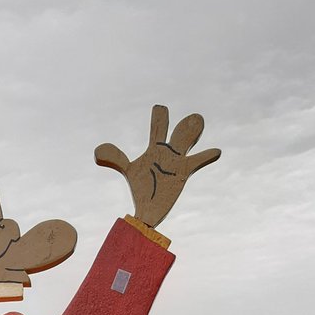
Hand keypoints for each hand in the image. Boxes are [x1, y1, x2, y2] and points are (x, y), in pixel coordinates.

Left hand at [95, 105, 220, 228]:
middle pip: (175, 133)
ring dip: (192, 133)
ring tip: (198, 120)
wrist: (147, 208)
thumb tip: (97, 152)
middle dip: (180, 123)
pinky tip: (217, 151)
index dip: (159, 117)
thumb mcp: (128, 169)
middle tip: (190, 113)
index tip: (160, 107)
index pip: (157, 128)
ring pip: (187, 143)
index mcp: (154, 149)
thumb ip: (115, 158)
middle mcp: (168, 152)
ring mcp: (177, 161)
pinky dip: (206, 156)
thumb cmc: (140, 189)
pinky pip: (197, 162)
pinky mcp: (183, 172)